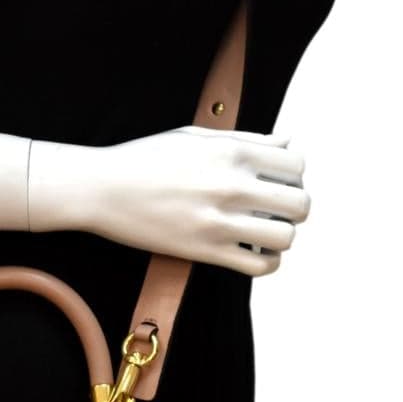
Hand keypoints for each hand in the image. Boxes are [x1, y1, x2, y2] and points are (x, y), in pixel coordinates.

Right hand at [29, 125, 309, 276]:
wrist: (102, 188)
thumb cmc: (145, 158)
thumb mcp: (196, 136)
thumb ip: (245, 139)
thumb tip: (288, 143)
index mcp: (232, 151)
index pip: (296, 165)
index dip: (292, 174)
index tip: (276, 180)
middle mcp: (232, 185)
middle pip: (300, 203)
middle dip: (293, 206)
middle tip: (274, 208)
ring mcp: (220, 220)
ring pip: (286, 237)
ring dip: (280, 235)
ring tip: (262, 231)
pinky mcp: (206, 251)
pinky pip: (260, 265)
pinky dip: (266, 261)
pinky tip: (252, 250)